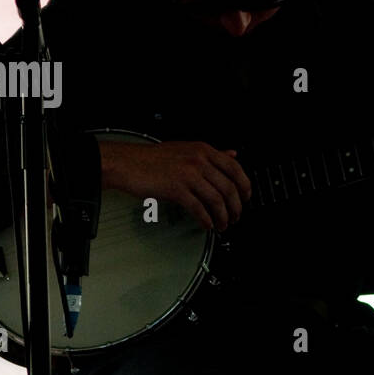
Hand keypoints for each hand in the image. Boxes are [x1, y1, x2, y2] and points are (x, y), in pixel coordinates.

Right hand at [99, 139, 251, 230]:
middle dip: (236, 207)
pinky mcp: (176, 189)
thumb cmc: (152, 158)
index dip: (245, 186)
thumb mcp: (187, 149)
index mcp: (203, 150)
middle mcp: (199, 161)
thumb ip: (212, 154)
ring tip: (223, 225)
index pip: (235, 168)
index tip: (247, 198)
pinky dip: (206, 220)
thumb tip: (233, 154)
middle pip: (229, 187)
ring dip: (223, 216)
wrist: (126, 163)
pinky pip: (199, 208)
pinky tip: (207, 225)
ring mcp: (188, 175)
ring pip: (217, 200)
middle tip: (236, 216)